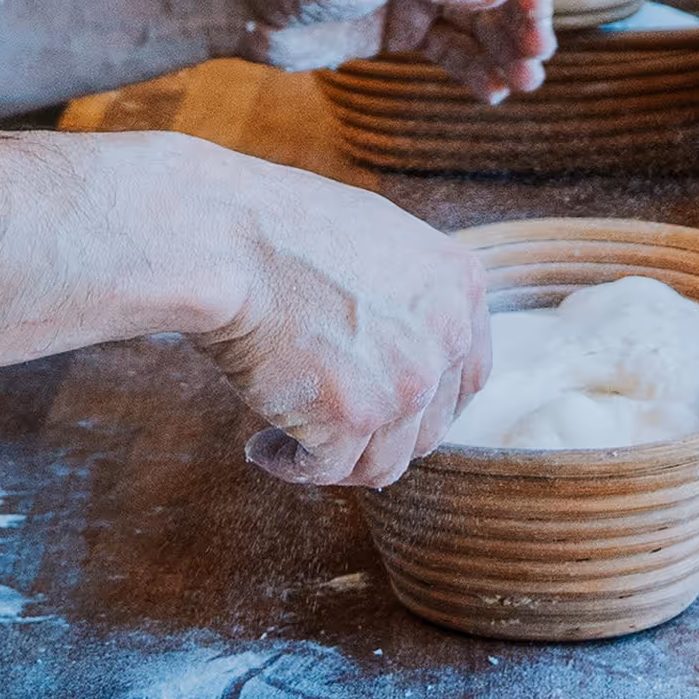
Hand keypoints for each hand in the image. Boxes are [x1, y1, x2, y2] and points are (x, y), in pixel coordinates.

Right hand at [195, 152, 490, 487]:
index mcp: (459, 288)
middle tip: (332, 429)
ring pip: (383, 461)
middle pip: (429, 427)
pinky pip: (328, 469)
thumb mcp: (376, 238)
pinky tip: (262, 448)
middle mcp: (445, 340)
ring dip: (337, 458)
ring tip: (286, 441)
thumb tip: (401, 338)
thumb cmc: (281, 229)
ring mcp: (405, 384)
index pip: (468, 376)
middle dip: (380, 435)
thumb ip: (407, 292)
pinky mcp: (354, 418)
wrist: (230, 240)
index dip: (431, 404)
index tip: (393, 412)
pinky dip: (292, 465)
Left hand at [234, 0, 555, 102]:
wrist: (244, 6)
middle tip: (538, 56)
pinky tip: (491, 92)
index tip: (539, 14)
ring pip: (475, 23)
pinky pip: (449, 51)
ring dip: (501, 51)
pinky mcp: (400, 31)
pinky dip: (471, 70)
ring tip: (524, 82)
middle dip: (517, 21)